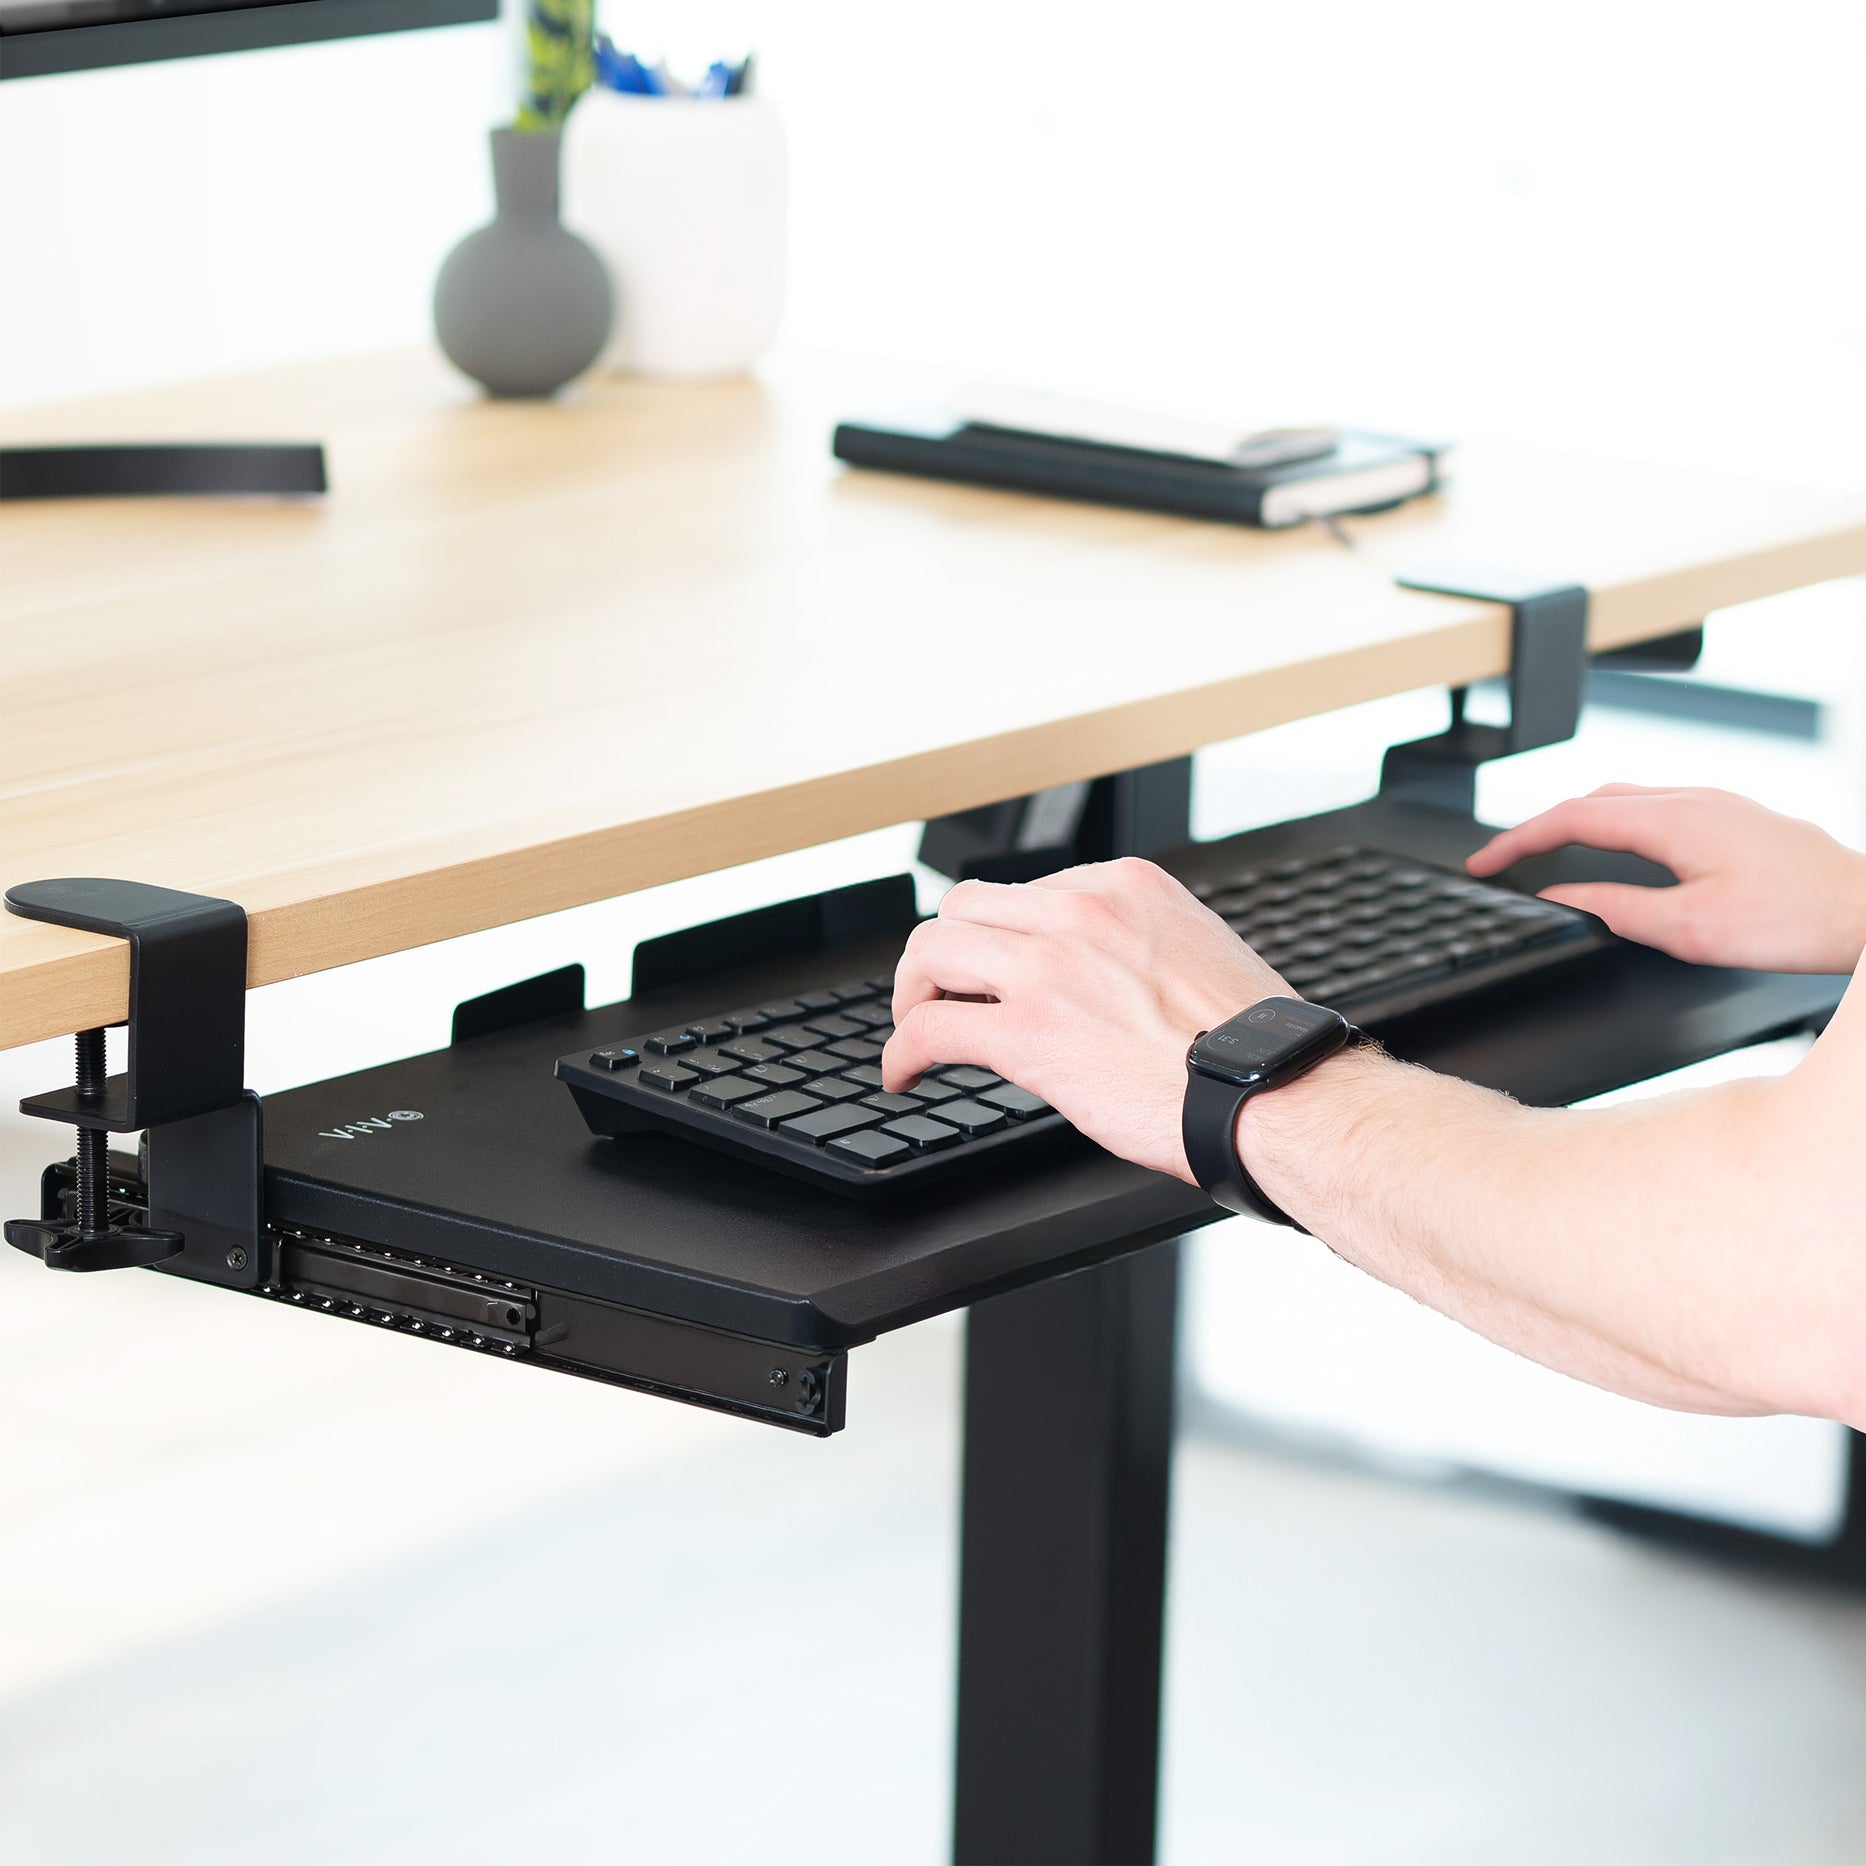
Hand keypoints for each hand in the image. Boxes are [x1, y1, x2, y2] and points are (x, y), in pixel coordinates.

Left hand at [881, 858, 1287, 1179]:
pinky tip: (905, 1073)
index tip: (991, 973)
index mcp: (1121, 886)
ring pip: (931, 954)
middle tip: (938, 995)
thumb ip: (1131, 943)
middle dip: (941, 956)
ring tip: (915, 1029)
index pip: (1020, 892)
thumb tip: (1091, 973)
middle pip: (961, 909)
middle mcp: (1080, 910)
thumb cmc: (1248, 1044)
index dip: (995, 938)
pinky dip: (902, 1051)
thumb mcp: (1191, 950)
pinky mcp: (1029, 1032)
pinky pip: (930, 1028)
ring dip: (911, 994)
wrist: (1273, 1095)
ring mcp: (1050, 967)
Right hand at [1467, 784, 1865, 973]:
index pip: (1571, 818)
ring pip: (1626, 797)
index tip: (1486, 860)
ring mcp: (1718, 804)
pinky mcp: (1736, 817)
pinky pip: (1657, 805)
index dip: (1518, 838)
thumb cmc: (1796, 920)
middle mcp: (1694, 800)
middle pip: (1593, 798)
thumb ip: (1616, 906)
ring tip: (1550, 850)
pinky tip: (1621, 848)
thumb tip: (1565, 895)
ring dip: (1578, 820)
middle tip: (1507, 856)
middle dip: (1539, 825)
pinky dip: (1616, 822)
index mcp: (1674, 820)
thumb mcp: (1690, 928)